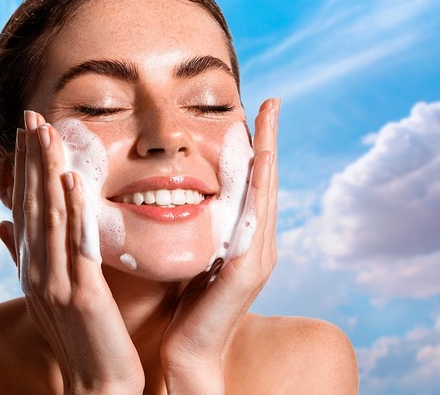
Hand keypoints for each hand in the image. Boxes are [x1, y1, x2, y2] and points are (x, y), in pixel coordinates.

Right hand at [0, 110, 144, 393]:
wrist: (96, 385)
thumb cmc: (79, 341)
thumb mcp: (44, 295)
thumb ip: (23, 257)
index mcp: (31, 269)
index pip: (24, 209)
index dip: (23, 170)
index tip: (24, 134)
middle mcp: (36, 272)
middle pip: (31, 205)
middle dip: (30, 158)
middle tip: (31, 116)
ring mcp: (55, 282)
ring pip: (48, 216)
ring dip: (46, 171)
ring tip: (47, 132)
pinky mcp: (80, 293)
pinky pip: (75, 243)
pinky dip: (72, 209)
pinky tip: (71, 178)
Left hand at [160, 98, 280, 393]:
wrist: (188, 353)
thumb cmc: (186, 308)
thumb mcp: (194, 258)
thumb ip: (199, 231)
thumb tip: (182, 200)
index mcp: (244, 240)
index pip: (252, 185)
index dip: (256, 149)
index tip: (254, 112)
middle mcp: (258, 244)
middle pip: (267, 182)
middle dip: (269, 140)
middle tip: (271, 102)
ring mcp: (257, 257)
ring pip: (266, 194)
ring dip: (268, 154)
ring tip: (267, 119)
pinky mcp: (246, 270)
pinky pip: (253, 219)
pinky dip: (257, 189)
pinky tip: (258, 162)